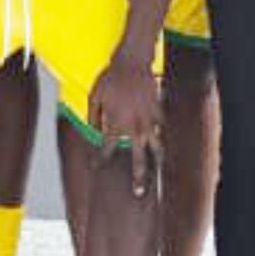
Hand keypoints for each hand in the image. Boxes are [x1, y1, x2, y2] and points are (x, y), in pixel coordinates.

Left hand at [85, 59, 163, 193]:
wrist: (131, 62)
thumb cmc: (109, 78)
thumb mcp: (94, 96)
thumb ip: (93, 116)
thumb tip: (93, 132)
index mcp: (115, 123)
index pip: (107, 149)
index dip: (101, 159)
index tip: (97, 166)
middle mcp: (133, 126)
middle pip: (137, 158)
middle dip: (138, 176)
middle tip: (138, 192)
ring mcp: (148, 120)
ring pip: (156, 145)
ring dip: (156, 159)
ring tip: (158, 169)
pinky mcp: (158, 110)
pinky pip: (161, 126)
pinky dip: (160, 133)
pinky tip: (160, 139)